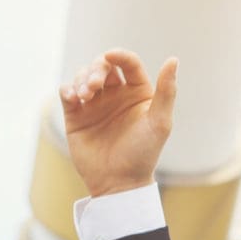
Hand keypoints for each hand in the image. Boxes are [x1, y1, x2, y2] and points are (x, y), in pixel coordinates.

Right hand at [61, 50, 177, 197]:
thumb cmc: (144, 154)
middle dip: (96, 69)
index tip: (110, 56)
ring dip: (81, 79)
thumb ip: (167, 91)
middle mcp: (116, 95)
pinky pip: (67, 92)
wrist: (119, 183)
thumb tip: (173, 59)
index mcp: (138, 93)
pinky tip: (73, 97)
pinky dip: (67, 89)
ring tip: (84, 95)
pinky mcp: (76, 116)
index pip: (128, 64)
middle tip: (94, 85)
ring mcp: (95, 104)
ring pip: (83, 76)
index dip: (119, 55)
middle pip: (102, 66)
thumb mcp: (160, 123)